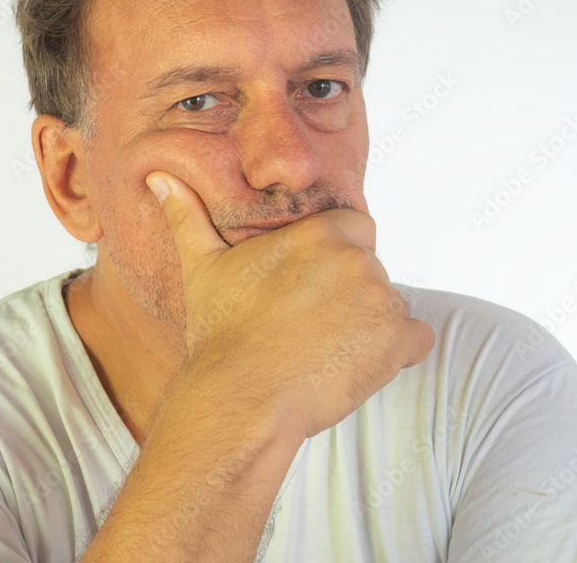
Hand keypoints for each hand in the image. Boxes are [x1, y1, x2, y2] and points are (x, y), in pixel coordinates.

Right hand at [145, 171, 435, 439]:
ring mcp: (381, 300)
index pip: (355, 229)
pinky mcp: (396, 342)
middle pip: (371, 268)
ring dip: (370, 324)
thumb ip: (188, 216)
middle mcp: (358, 259)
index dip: (336, 258)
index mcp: (320, 233)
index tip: (310, 287)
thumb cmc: (220, 334)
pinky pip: (417, 338)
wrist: (239, 399)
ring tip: (324, 349)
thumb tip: (160, 178)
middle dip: (349, 293)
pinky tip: (358, 364)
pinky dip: (398, 352)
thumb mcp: (202, 268)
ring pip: (390, 305)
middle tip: (309, 325)